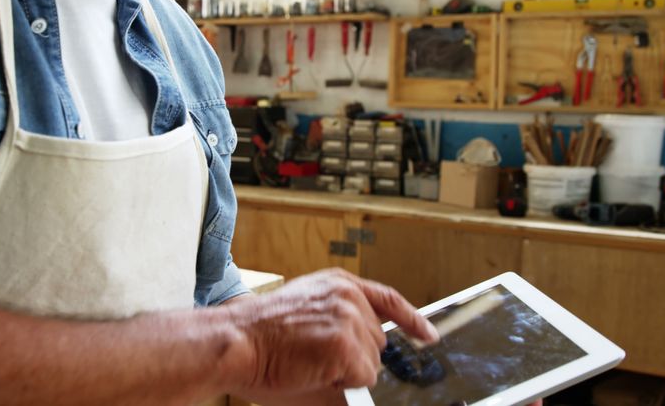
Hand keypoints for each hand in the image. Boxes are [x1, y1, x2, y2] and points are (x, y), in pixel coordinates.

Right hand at [224, 268, 438, 398]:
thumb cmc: (260, 334)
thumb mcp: (306, 313)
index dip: (411, 319)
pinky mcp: (346, 344)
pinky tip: (312, 367)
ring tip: (308, 359)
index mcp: (338, 283)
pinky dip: (341, 382)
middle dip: (354, 357)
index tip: (428, 335)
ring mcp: (349, 317)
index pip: (387, 299)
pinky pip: (363, 378)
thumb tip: (369, 357)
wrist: (237, 340)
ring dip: (345, 371)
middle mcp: (348, 295)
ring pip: (372, 363)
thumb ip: (341, 321)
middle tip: (313, 355)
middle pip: (378, 341)